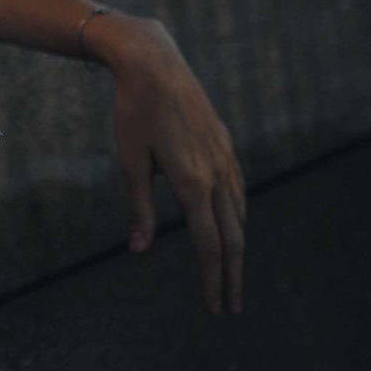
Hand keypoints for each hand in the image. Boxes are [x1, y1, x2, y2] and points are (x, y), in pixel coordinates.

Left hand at [92, 14, 247, 314]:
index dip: (211, 279)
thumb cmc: (134, 113)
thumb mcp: (130, 162)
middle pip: (232, 237)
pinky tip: (233, 225)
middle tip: (230, 307)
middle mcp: (216, 173)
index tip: (214, 307)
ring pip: (239, 214)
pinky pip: (237, 190)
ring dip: (236, 249)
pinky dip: (237, 217)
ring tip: (232, 274)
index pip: (208, 245)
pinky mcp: (225, 144)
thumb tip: (140, 249)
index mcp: (192, 183)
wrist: (153, 63)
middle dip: (231, 276)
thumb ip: (140, 208)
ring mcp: (225, 158)